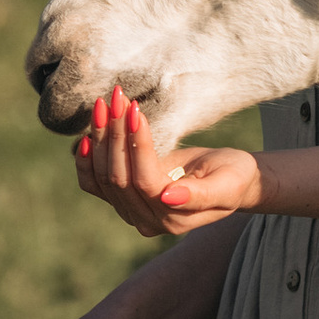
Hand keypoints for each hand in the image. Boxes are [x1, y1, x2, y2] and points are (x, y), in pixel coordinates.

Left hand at [74, 83, 262, 238]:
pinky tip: (85, 136)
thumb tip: (168, 197)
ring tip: (106, 103)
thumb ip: (200, 194)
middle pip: (119, 177)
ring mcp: (131, 212)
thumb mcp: (227, 183)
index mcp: (175, 219)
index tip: (137, 109)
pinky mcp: (121, 200)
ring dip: (101, 138)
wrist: (228, 180)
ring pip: (103, 177)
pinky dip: (85, 161)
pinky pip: (93, 184)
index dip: (138, 145)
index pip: (145, 180)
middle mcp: (148, 221)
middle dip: (116, 133)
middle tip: (118, 96)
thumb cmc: (233, 176)